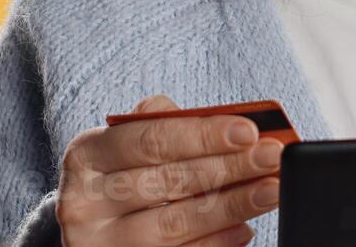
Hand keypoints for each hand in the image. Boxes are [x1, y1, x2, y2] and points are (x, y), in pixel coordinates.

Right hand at [55, 94, 281, 245]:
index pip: (150, 140)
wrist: (89, 230)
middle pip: (168, 182)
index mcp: (85, 155)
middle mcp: (84, 202)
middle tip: (271, 157)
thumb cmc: (120, 174)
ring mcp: (100, 243)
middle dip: (228, 167)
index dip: (202, 135)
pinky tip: (245, 228)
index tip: (249, 131)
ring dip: (232, 206)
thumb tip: (223, 120)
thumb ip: (162, 123)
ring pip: (176, 223)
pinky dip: (216, 243)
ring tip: (269, 190)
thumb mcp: (125, 144)